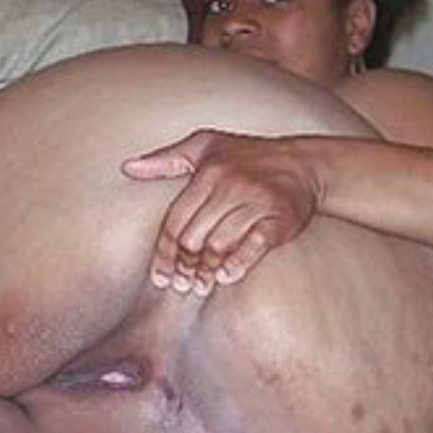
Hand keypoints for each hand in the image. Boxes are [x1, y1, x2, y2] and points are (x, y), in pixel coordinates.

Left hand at [121, 129, 320, 295]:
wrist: (305, 164)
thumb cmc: (248, 157)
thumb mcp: (205, 146)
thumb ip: (167, 159)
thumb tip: (127, 167)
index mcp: (208, 171)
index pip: (175, 221)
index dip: (164, 253)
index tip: (160, 276)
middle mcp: (231, 185)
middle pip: (194, 238)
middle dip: (184, 267)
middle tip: (181, 286)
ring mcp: (257, 201)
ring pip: (219, 245)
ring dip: (206, 271)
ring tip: (200, 286)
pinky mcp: (281, 218)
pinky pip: (253, 247)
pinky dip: (237, 265)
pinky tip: (225, 276)